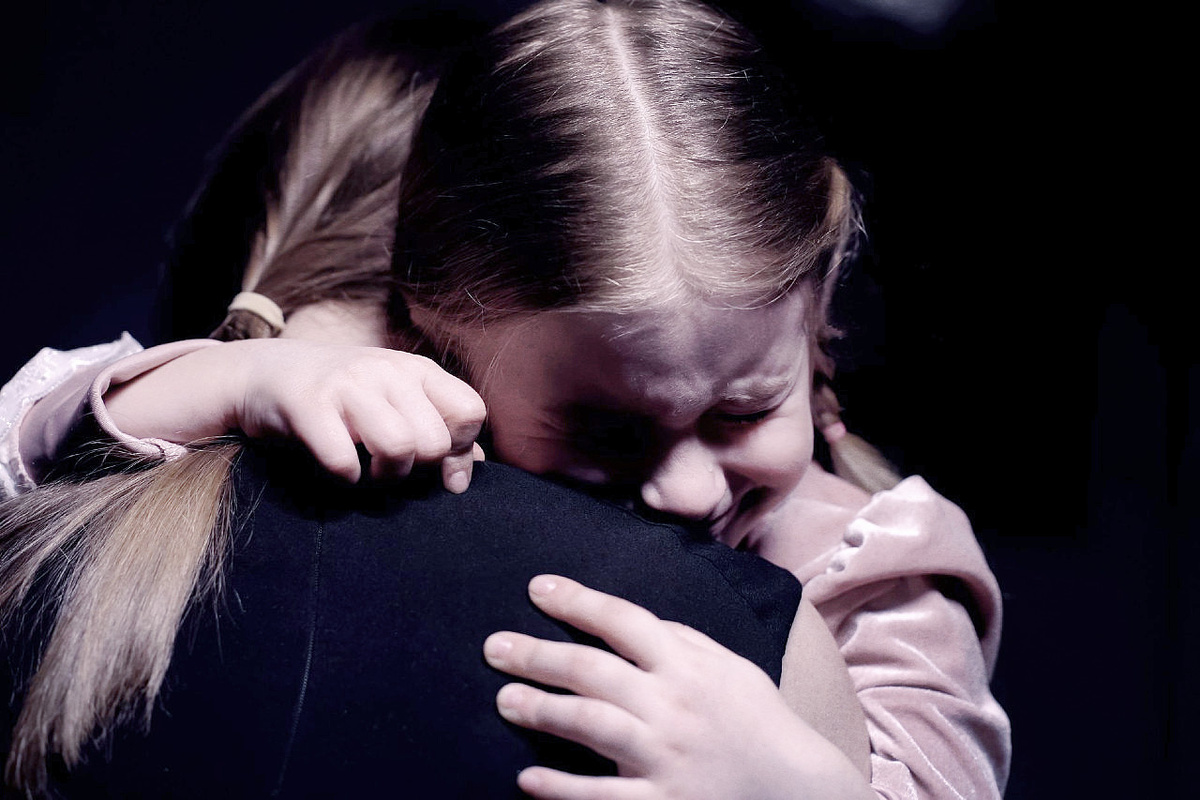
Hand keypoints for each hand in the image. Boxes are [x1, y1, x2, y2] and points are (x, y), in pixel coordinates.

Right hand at [105, 339, 485, 490]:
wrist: (267, 371)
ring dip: (384, 477)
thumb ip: (438, 431)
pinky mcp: (308, 404)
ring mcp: (348, 384)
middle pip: (435, 441)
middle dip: (417, 470)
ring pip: (399, 447)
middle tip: (391, 468)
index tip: (437, 469)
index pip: (470, 412)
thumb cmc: (344, 396)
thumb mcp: (398, 401)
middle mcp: (388, 370)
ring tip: (368, 471)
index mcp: (417, 370)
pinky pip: (344, 461)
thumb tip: (464, 476)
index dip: (460, 450)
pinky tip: (339, 469)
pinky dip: (345, 478)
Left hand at [482, 576, 871, 799]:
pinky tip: (528, 778)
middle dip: (540, 655)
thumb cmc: (758, 721)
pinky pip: (604, 797)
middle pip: (595, 671)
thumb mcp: (729, 667)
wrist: (797, 789)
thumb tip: (626, 620)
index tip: (537, 588)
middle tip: (494, 647)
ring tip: (504, 700)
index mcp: (688, 666)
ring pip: (592, 726)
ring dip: (542, 710)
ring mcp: (666, 757)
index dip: (579, 601)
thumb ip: (681, 640)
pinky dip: (564, 787)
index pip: (625, 621)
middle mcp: (673, 706)